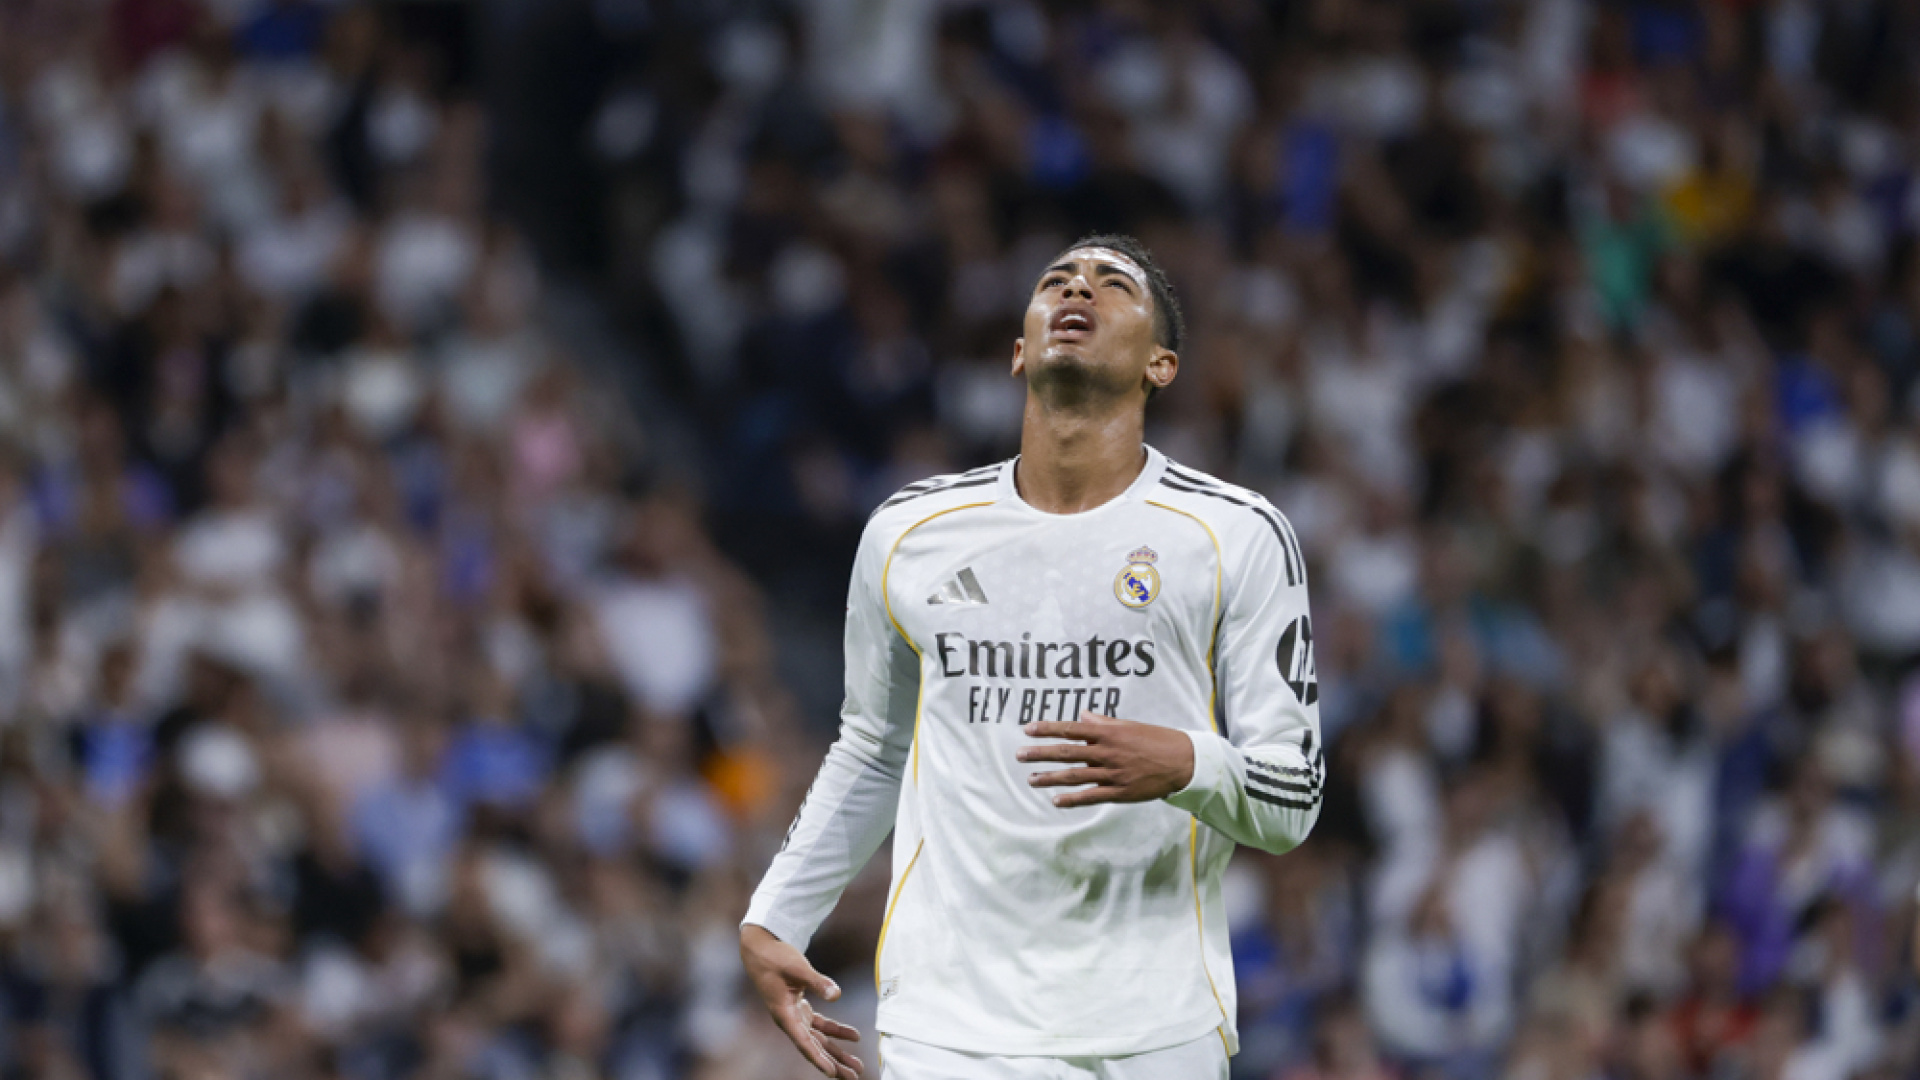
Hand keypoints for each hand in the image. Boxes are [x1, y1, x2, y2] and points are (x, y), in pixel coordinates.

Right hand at [739, 924, 862, 1077]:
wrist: (760, 948)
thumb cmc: (775, 957)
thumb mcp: (797, 967)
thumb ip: (817, 982)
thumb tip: (837, 995)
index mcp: (784, 1014)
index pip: (803, 1042)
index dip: (818, 1058)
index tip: (832, 1073)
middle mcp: (789, 1020)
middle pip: (814, 1047)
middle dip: (834, 1063)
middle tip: (853, 1076)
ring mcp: (794, 1015)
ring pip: (819, 1039)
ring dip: (837, 1052)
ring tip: (856, 1066)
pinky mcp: (799, 1008)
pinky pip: (820, 1025)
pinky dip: (836, 1030)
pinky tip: (853, 1036)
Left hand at [1016, 711, 1194, 807]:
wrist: (1183, 761)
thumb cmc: (1156, 739)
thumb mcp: (1129, 726)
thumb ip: (1103, 723)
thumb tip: (1083, 716)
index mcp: (1108, 733)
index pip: (1071, 729)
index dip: (1048, 729)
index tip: (1028, 729)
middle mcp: (1107, 752)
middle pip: (1067, 753)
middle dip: (1041, 754)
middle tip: (1020, 755)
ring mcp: (1113, 773)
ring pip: (1075, 776)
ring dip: (1050, 777)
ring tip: (1031, 779)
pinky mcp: (1120, 792)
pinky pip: (1091, 796)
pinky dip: (1073, 799)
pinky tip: (1056, 801)